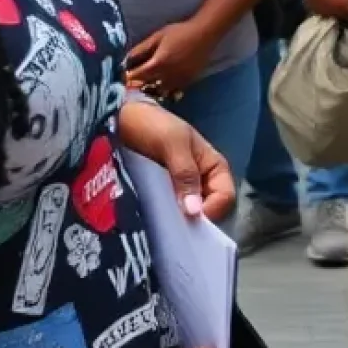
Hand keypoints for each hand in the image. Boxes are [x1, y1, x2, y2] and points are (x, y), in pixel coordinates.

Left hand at [116, 97, 235, 223]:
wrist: (122, 121)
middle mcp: (203, 182)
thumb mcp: (172, 143)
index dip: (211, 210)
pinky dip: (165, 220)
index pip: (225, 197)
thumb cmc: (153, 126)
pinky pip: (171, 213)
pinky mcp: (164, 197)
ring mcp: (183, 191)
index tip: (186, 218)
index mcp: (215, 167)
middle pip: (210, 210)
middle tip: (171, 226)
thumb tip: (194, 212)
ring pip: (189, 215)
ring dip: (178, 223)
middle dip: (194, 221)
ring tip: (159, 226)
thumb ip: (185, 174)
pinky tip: (152, 222)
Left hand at [125, 19, 217, 97]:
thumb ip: (140, 49)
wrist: (205, 33)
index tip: (119, 79)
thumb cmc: (180, 32)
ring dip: (151, 92)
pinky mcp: (188, 82)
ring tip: (145, 89)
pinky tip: (161, 87)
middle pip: (146, 89)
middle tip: (129, 86)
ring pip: (159, 93)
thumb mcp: (157, 37)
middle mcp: (167, 76)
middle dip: (136, 88)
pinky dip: (165, 91)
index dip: (125, 79)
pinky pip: (173, 92)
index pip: (135, 77)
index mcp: (157, 64)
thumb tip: (124, 59)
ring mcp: (179, 81)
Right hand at [303, 0, 347, 22]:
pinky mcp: (312, 9)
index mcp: (345, 9)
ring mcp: (321, 13)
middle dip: (345, 11)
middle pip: (342, 16)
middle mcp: (333, 14)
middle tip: (346, 1)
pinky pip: (322, 11)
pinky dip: (325, 7)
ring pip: (331, 14)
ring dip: (334, 10)